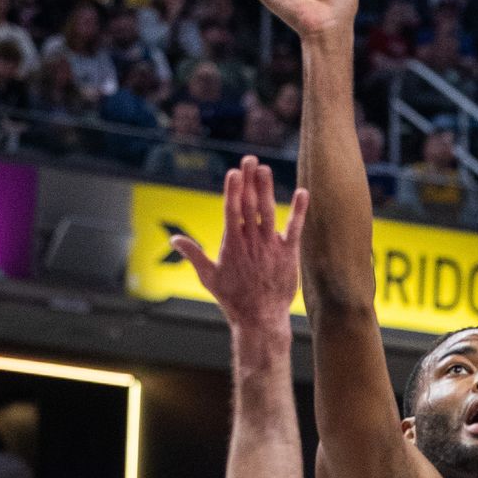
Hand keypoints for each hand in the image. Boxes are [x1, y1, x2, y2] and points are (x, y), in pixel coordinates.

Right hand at [170, 155, 307, 343]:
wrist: (260, 318)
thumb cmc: (233, 299)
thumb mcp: (208, 277)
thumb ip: (193, 254)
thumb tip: (173, 240)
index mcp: (232, 244)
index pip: (231, 211)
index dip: (233, 190)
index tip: (234, 172)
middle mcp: (251, 241)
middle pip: (249, 205)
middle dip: (249, 181)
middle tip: (250, 159)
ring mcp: (270, 246)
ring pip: (268, 211)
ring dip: (267, 189)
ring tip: (265, 169)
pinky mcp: (288, 253)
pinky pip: (295, 228)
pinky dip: (299, 210)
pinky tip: (303, 192)